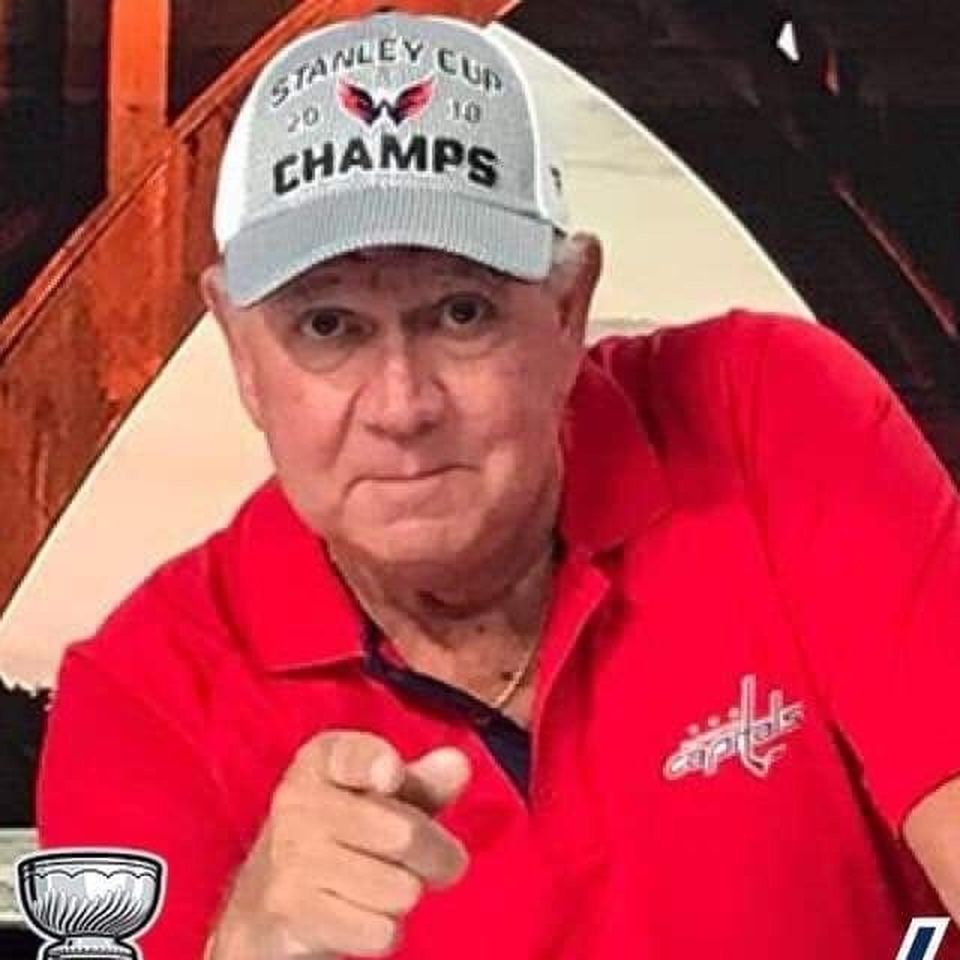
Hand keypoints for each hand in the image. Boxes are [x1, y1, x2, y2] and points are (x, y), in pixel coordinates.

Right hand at [206, 731, 470, 958]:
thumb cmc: (342, 836)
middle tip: (437, 861)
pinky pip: (379, 930)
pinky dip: (384, 931)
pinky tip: (362, 916)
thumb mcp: (384, 799)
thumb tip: (458, 764)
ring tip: (388, 887)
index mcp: (322, 759)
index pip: (351, 754)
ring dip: (407, 895)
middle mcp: (297, 800)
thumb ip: (424, 782)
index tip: (391, 775)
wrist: (266, 906)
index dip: (375, 764)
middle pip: (404, 834)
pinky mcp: (290, 910)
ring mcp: (290, 856)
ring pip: (399, 888)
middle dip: (437, 856)